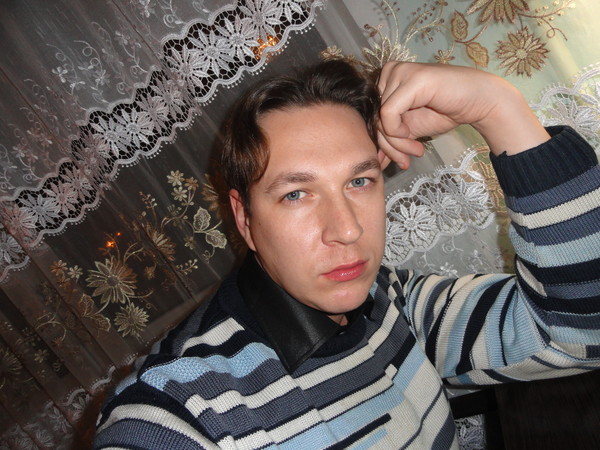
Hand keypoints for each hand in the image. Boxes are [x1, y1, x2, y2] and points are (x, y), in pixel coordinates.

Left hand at [376, 62, 549, 168]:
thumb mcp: (410, 130)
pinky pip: (388, 114)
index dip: (383, 142)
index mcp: (387, 80)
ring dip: (397, 144)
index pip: (372, 115)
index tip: (400, 158)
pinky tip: (413, 137)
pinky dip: (397, 132)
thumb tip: (375, 160)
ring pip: (380, 118)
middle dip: (390, 146)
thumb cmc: (445, 111)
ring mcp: (401, 72)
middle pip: (374, 118)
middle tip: (407, 159)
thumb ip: (391, 140)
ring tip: (415, 151)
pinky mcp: (412, 79)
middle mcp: (390, 71)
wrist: (479, 102)